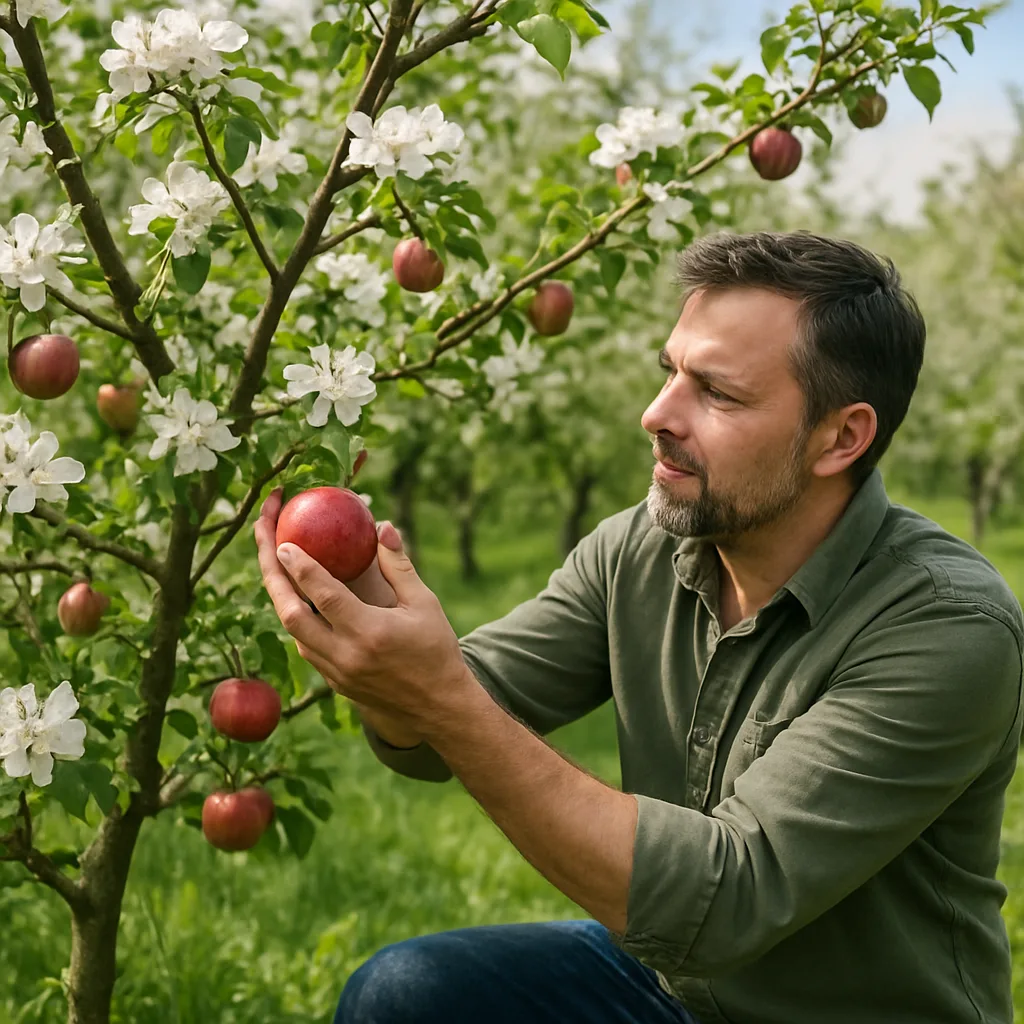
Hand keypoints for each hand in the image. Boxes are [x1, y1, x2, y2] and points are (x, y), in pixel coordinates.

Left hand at [254, 488, 472, 731]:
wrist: (439, 707)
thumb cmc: (436, 650)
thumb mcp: (425, 604)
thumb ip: (399, 566)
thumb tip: (383, 527)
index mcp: (370, 633)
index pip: (324, 596)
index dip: (300, 567)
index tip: (283, 542)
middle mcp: (346, 655)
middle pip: (292, 614)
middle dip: (272, 576)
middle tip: (264, 544)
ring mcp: (336, 673)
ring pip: (294, 633)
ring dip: (281, 598)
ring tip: (274, 565)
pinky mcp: (334, 683)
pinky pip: (307, 647)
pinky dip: (298, 620)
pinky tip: (296, 597)